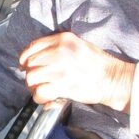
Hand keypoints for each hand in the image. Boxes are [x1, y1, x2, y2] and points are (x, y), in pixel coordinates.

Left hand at [19, 32, 135, 110]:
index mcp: (63, 39)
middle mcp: (59, 52)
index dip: (25, 58)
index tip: (26, 66)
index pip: (33, 46)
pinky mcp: (62, 85)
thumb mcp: (78, 44)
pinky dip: (40, 98)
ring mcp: (60, 69)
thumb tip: (35, 58)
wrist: (113, 78)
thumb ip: (57, 47)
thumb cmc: (98, 64)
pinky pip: (39, 92)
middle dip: (31, 74)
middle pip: (30, 64)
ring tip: (42, 91)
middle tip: (38, 82)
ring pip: (31, 78)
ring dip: (34, 88)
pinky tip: (47, 99)